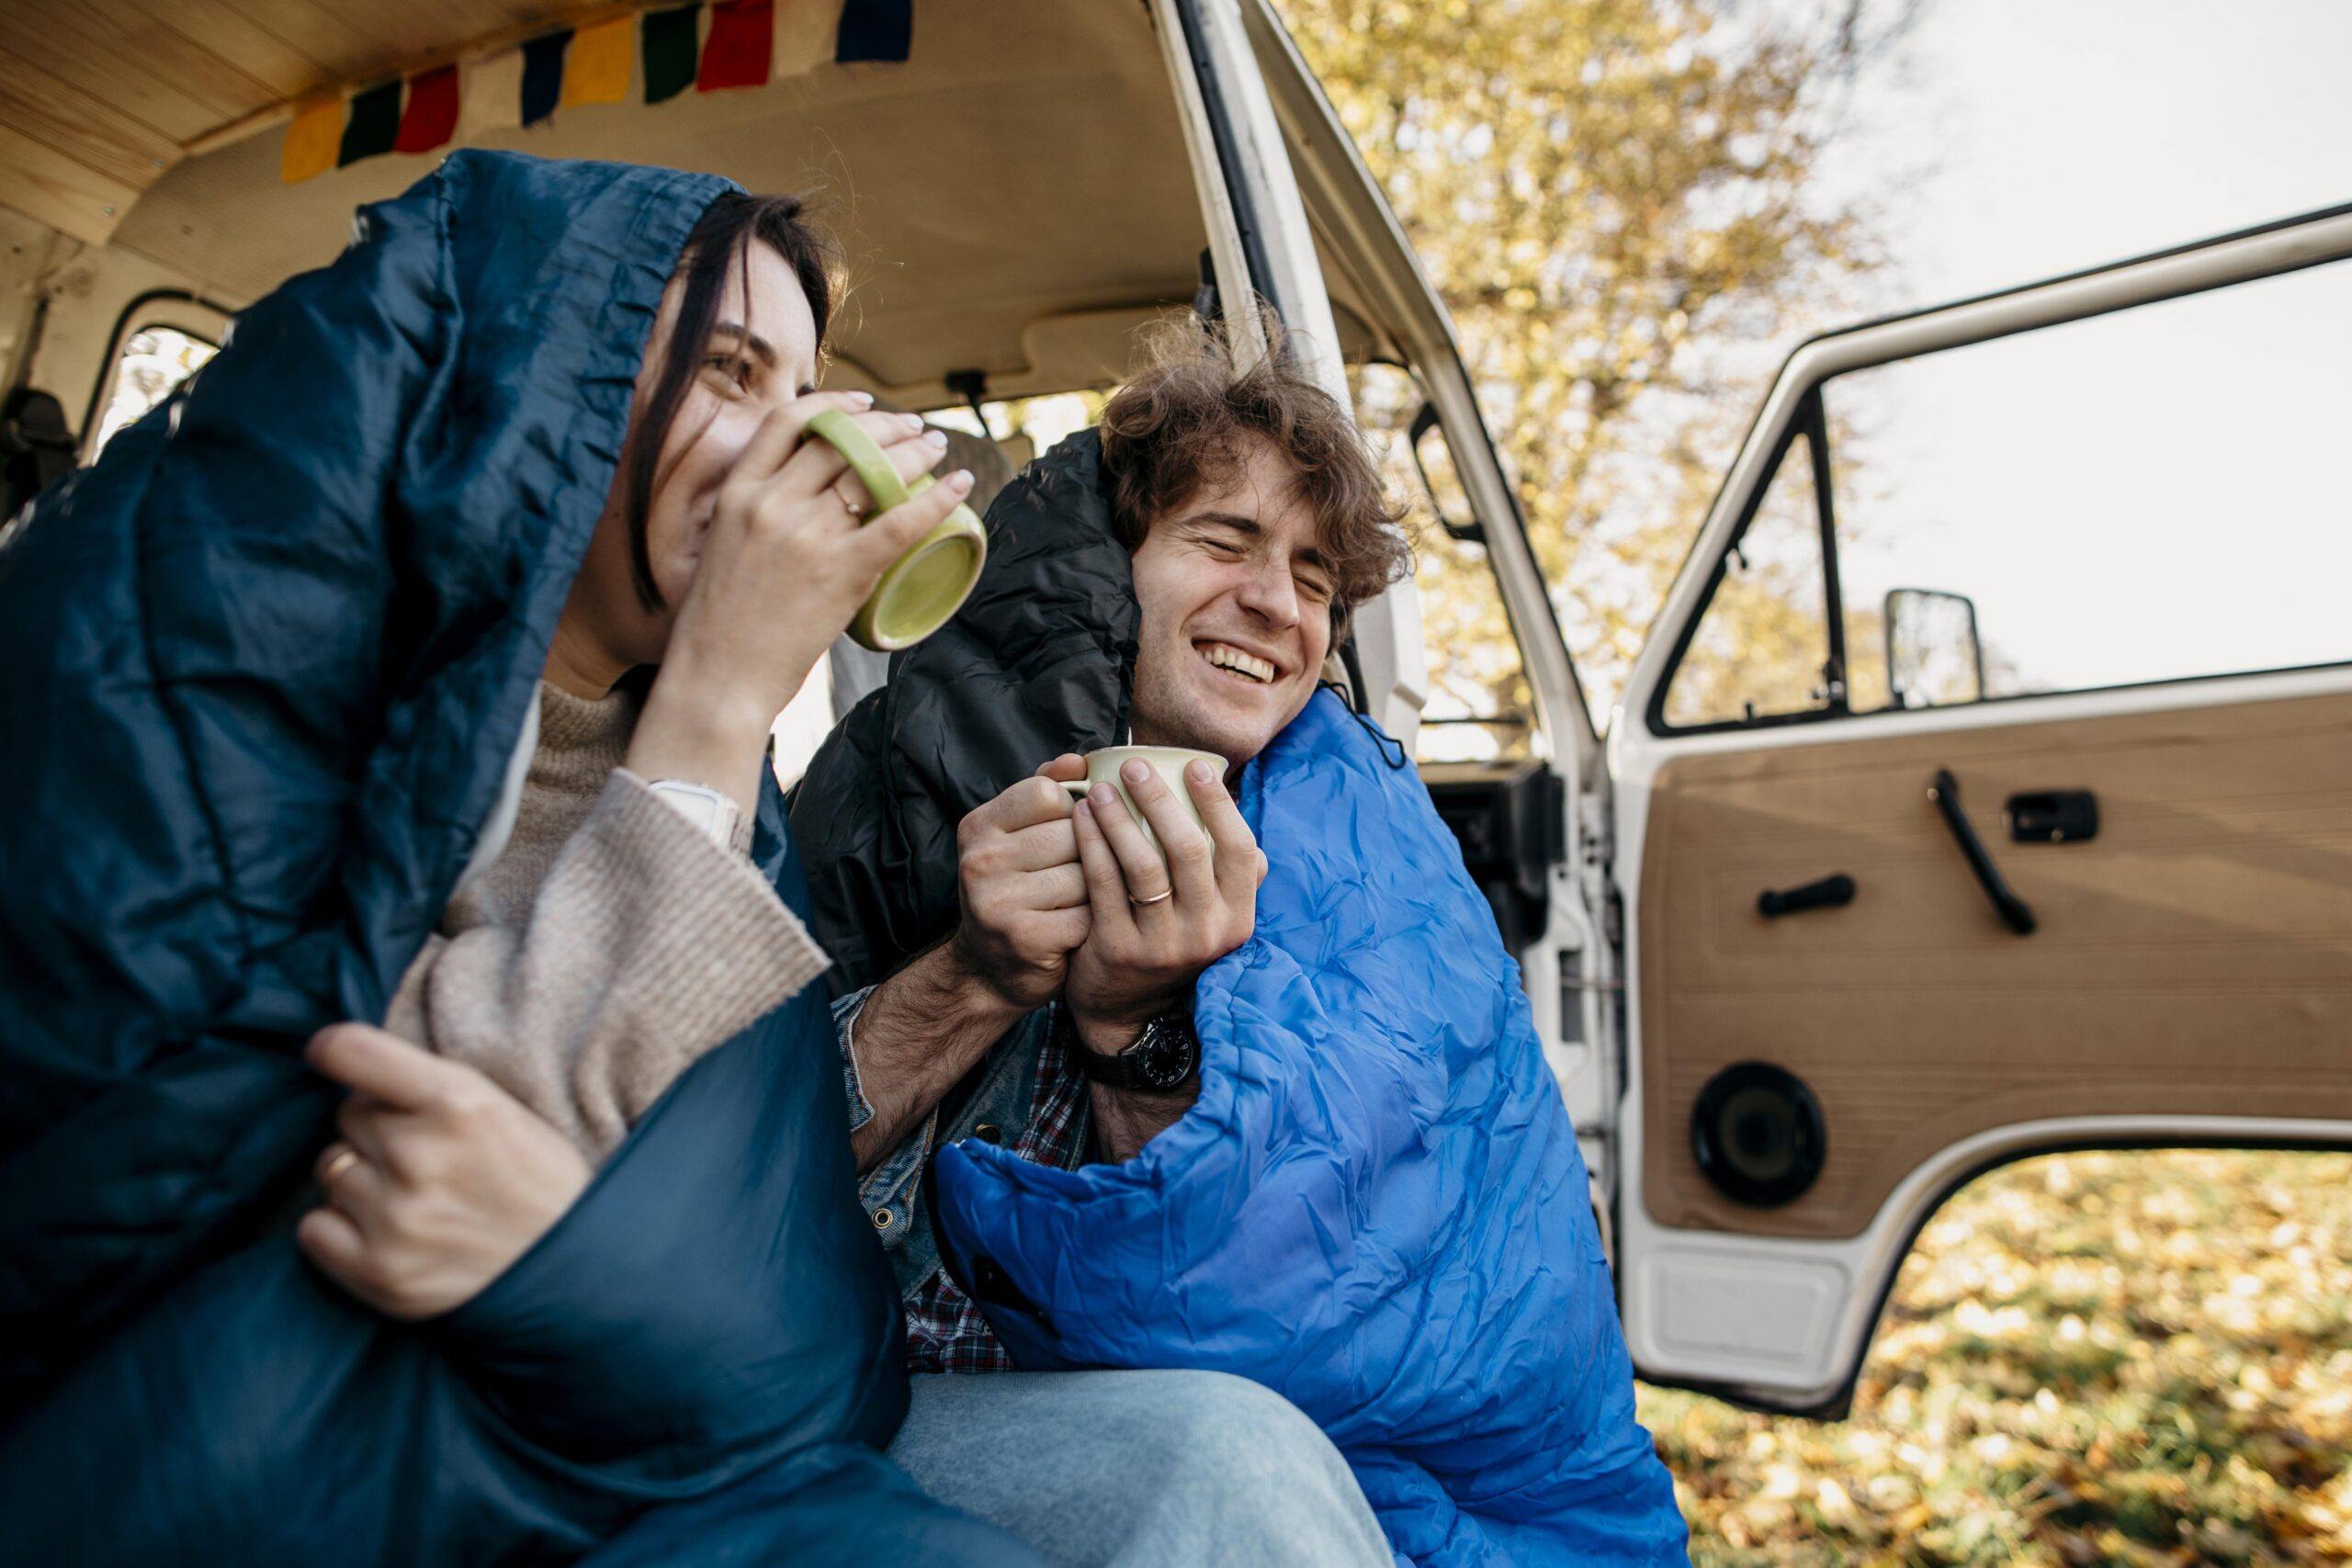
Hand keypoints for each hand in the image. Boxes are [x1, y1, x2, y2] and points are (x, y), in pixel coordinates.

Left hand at [296, 1024, 590, 1320]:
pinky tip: (384, 1231)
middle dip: (377, 1128)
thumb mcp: (504, 1109)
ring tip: (414, 1198)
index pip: (349, 1051)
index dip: (332, 1050)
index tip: (332, 1057)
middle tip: (424, 1154)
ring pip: (331, 1170)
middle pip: (348, 1115)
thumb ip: (431, 1085)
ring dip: (362, 1179)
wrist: (578, 1272)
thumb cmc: (542, 1184)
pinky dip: (339, 1227)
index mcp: (458, 1101)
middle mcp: (419, 1154)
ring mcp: (394, 1217)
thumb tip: (347, 1063)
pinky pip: (313, 1228)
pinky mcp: (378, 1271)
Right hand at [629, 396, 974, 802]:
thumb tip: (799, 508)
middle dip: (887, 426)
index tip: (864, 404)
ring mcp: (806, 535)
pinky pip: (899, 523)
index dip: (833, 404)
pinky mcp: (839, 571)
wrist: (717, 677)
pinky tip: (959, 485)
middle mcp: (771, 503)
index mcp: (737, 493)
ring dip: (914, 452)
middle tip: (917, 429)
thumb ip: (755, 519)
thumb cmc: (717, 626)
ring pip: (872, 472)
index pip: (787, 422)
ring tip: (936, 449)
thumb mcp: (721, 548)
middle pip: (840, 440)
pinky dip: (935, 499)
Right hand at [945, 755, 1094, 1009]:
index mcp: (978, 827)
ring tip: (1080, 901)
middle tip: (1077, 874)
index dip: (1070, 811)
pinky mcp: (1024, 937)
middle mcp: (981, 861)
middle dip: (1089, 853)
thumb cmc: (1015, 890)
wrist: (988, 970)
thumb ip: (1045, 791)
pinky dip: (1093, 922)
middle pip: (1073, 834)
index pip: (1048, 794)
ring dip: (1095, 889)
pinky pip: (1087, 914)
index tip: (1067, 832)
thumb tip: (1078, 759)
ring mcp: (999, 901)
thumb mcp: (1016, 836)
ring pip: (1086, 874)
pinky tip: (1080, 928)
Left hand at [1062, 757, 1265, 1042]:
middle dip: (1161, 800)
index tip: (1195, 766)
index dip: (1219, 805)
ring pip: (1144, 866)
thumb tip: (1245, 824)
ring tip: (1099, 790)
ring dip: (1120, 819)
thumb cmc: (1170, 942)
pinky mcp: (1119, 950)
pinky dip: (1092, 845)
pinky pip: (1104, 885)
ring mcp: (1163, 945)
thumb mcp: (1211, 919)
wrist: (1126, 1009)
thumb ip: (1230, 877)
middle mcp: (1208, 933)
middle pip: (1190, 851)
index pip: (1240, 850)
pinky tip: (1080, 819)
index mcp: (1237, 916)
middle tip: (1135, 766)